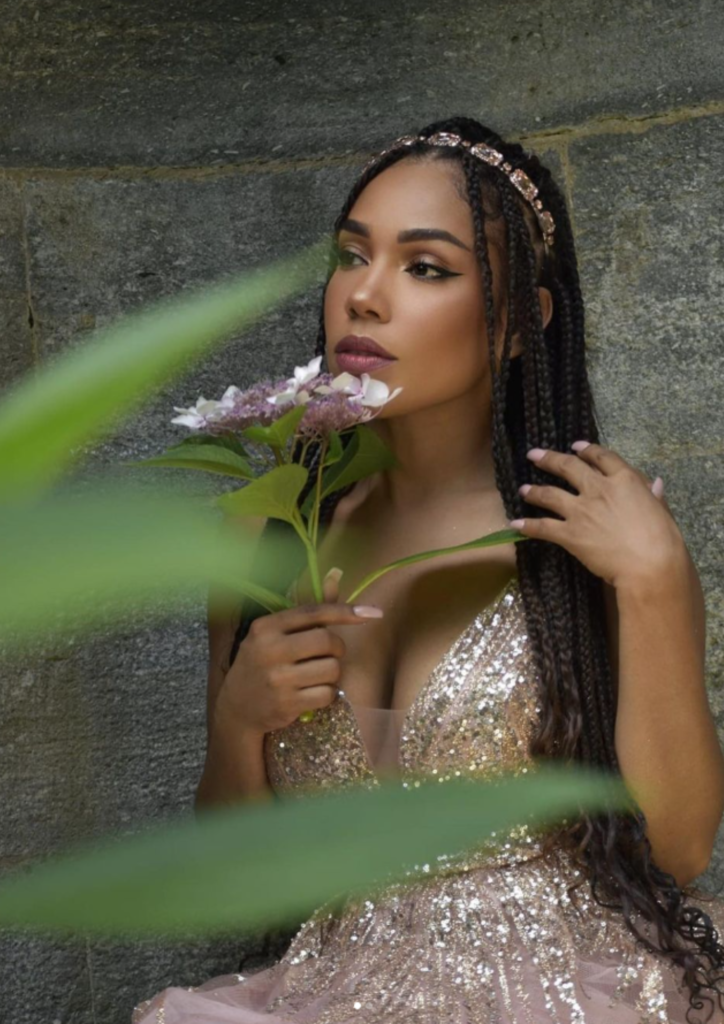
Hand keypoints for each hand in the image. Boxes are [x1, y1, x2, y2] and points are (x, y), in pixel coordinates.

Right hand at [219, 567, 380, 732]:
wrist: (238, 707)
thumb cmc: (263, 662)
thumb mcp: (276, 633)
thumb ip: (308, 611)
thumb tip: (336, 574)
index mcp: (266, 627)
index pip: (313, 612)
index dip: (345, 611)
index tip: (372, 613)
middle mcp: (269, 650)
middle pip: (327, 641)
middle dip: (338, 648)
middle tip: (329, 655)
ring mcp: (278, 679)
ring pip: (332, 669)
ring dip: (332, 672)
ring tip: (316, 675)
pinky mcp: (287, 704)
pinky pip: (327, 693)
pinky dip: (327, 693)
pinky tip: (311, 692)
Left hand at [509, 442, 686, 589]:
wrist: (648, 564)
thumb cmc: (662, 539)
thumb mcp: (662, 511)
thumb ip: (654, 495)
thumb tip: (656, 483)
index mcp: (624, 480)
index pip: (602, 457)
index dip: (587, 450)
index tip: (576, 446)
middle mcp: (599, 489)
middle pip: (569, 467)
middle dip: (549, 459)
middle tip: (534, 455)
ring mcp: (581, 510)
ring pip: (550, 494)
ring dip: (534, 490)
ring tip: (523, 489)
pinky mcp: (570, 534)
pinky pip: (543, 527)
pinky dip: (527, 526)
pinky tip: (515, 525)